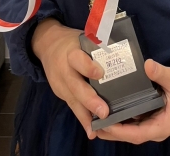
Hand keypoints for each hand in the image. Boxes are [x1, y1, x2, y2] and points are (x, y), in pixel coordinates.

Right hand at [31, 18, 107, 139]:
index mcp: (71, 52)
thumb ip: (99, 46)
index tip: (100, 73)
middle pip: (76, 86)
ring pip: (73, 100)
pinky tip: (91, 131)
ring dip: (86, 115)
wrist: (47, 44)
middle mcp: (64, 70)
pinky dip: (82, 118)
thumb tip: (122, 52)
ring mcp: (60, 83)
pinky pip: (72, 106)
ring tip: (97, 128)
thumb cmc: (73, 41)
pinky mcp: (60, 93)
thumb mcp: (83, 38)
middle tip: (104, 111)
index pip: (78, 59)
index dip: (88, 67)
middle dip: (90, 100)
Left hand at [95, 59, 169, 143]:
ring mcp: (152, 123)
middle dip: (110, 130)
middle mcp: (155, 128)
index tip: (104, 123)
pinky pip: (132, 120)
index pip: (136, 134)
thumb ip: (161, 73)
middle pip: (129, 134)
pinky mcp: (150, 116)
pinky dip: (120, 117)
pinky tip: (108, 107)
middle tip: (91, 121)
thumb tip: (147, 65)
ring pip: (129, 128)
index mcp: (162, 126)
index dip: (119, 130)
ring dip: (113, 125)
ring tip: (94, 116)